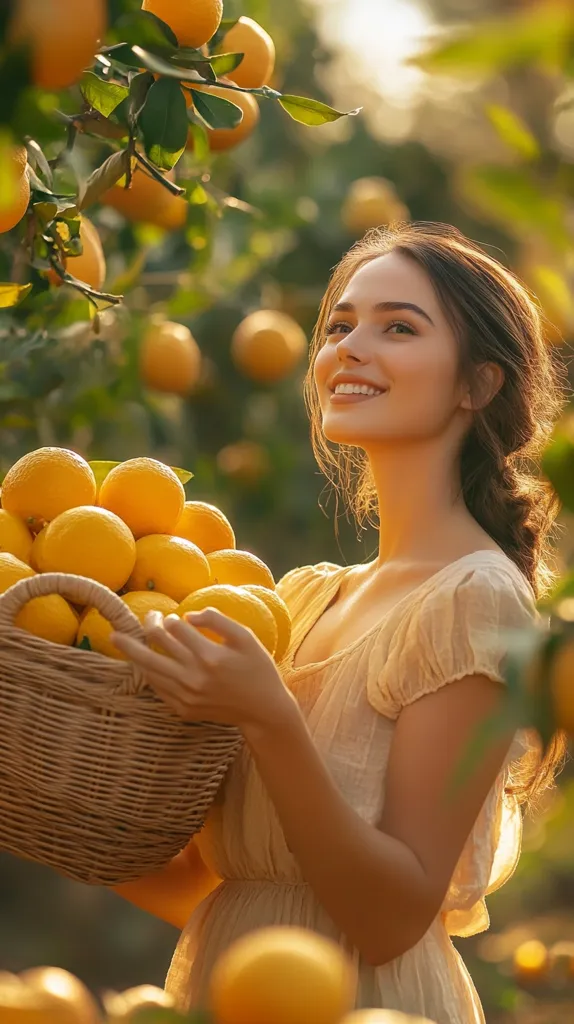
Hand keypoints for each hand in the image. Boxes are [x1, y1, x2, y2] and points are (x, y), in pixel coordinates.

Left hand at [110, 609, 298, 733]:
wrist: (262, 710)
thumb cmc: (257, 669)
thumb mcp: (245, 637)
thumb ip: (216, 620)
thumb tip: (187, 614)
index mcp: (210, 656)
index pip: (175, 629)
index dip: (170, 618)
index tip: (173, 616)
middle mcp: (193, 677)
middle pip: (155, 645)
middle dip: (147, 626)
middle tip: (145, 617)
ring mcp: (185, 696)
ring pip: (149, 668)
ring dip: (133, 651)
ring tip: (120, 639)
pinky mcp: (182, 709)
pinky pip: (157, 687)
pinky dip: (147, 672)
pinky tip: (143, 662)